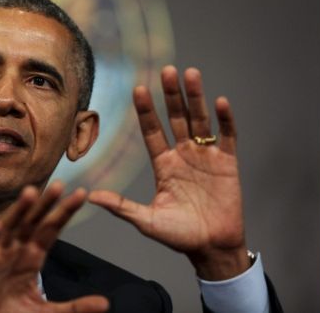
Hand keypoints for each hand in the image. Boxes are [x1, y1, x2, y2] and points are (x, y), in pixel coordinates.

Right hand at [0, 182, 108, 312]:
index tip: (82, 194)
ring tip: (30, 193)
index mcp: (32, 257)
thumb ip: (75, 308)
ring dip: (18, 211)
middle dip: (45, 205)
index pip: (51, 229)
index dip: (64, 212)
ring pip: (8, 229)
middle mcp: (15, 251)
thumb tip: (106, 304)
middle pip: (32, 223)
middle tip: (59, 184)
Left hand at [89, 66, 248, 279]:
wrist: (212, 248)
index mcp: (164, 164)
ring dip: (196, 98)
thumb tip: (92, 196)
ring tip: (191, 74)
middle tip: (167, 71)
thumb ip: (122, 207)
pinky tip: (220, 102)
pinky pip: (228, 136)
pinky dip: (225, 120)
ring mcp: (206, 156)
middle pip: (176, 118)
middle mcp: (183, 155)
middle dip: (172, 95)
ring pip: (200, 120)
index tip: (138, 89)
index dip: (146, 110)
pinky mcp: (228, 163)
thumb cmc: (179, 236)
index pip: (152, 131)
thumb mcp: (147, 220)